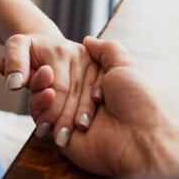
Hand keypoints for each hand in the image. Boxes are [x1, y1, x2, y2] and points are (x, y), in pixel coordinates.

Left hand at [0, 32, 100, 145]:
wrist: (44, 40)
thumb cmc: (28, 49)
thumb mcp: (16, 48)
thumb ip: (14, 64)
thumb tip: (14, 84)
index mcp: (58, 50)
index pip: (58, 87)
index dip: (50, 110)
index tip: (41, 129)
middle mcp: (78, 53)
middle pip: (74, 93)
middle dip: (64, 119)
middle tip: (58, 140)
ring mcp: (92, 61)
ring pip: (88, 94)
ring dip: (79, 118)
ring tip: (68, 138)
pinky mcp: (100, 67)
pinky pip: (100, 89)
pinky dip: (93, 107)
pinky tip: (87, 124)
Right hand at [30, 37, 178, 177]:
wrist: (139, 139)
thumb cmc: (136, 100)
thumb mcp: (125, 65)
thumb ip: (106, 50)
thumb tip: (88, 40)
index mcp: (98, 88)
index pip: (68, 73)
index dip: (58, 65)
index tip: (53, 61)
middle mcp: (84, 104)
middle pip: (53, 87)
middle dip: (46, 78)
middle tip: (46, 70)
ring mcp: (71, 121)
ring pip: (44, 103)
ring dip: (41, 92)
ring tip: (48, 85)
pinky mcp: (63, 138)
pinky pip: (43, 121)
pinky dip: (40, 109)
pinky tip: (46, 98)